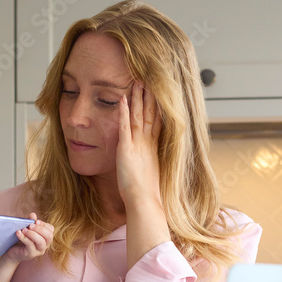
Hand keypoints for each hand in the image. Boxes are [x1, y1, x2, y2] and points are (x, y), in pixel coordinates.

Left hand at [1, 214, 53, 263]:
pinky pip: (30, 245)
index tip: (36, 221)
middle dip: (40, 229)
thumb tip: (33, 214)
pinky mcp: (31, 254)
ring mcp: (39, 251)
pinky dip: (24, 238)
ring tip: (24, 229)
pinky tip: (18, 233)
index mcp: (45, 238)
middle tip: (30, 225)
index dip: (44, 225)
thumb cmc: (21, 240)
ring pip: (41, 242)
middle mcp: (45, 245)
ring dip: (32, 234)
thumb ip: (31, 222)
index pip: (50, 230)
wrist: (12, 252)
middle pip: (49, 236)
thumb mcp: (26, 229)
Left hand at [116, 82, 162, 205]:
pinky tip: (123, 99)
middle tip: (149, 80)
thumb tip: (147, 163)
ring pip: (138, 116)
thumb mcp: (150, 174)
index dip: (157, 107)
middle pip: (150, 114)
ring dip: (138, 99)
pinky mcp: (126, 149)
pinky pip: (125, 126)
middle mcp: (147, 143)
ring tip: (137, 83)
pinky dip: (124, 112)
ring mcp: (138, 144)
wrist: (144, 200)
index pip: (156, 122)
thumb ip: (148, 164)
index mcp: (153, 148)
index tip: (159, 94)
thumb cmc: (146, 193)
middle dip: (149, 97)